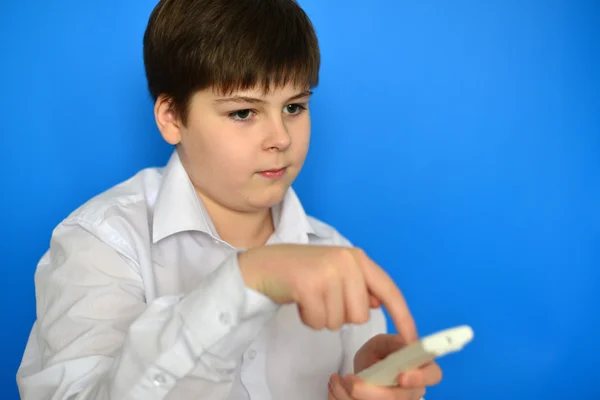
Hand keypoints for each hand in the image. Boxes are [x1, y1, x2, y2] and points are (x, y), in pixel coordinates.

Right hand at [238, 245, 416, 341]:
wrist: (262, 265)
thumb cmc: (300, 272)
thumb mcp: (334, 272)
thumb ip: (359, 285)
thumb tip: (377, 302)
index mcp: (357, 258)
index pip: (390, 291)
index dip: (403, 317)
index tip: (413, 342)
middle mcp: (347, 261)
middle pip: (360, 316)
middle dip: (340, 315)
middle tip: (321, 298)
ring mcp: (328, 272)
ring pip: (339, 321)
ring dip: (322, 317)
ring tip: (309, 297)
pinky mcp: (309, 285)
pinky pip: (319, 322)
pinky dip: (308, 319)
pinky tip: (299, 301)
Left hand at [328, 334, 441, 399]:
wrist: (364, 372)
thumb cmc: (377, 356)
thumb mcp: (381, 344)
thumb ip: (391, 344)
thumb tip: (404, 344)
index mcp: (420, 368)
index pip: (433, 375)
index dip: (419, 377)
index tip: (401, 376)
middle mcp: (412, 391)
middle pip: (399, 399)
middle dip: (370, 393)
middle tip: (350, 381)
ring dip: (349, 396)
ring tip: (336, 380)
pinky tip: (335, 388)